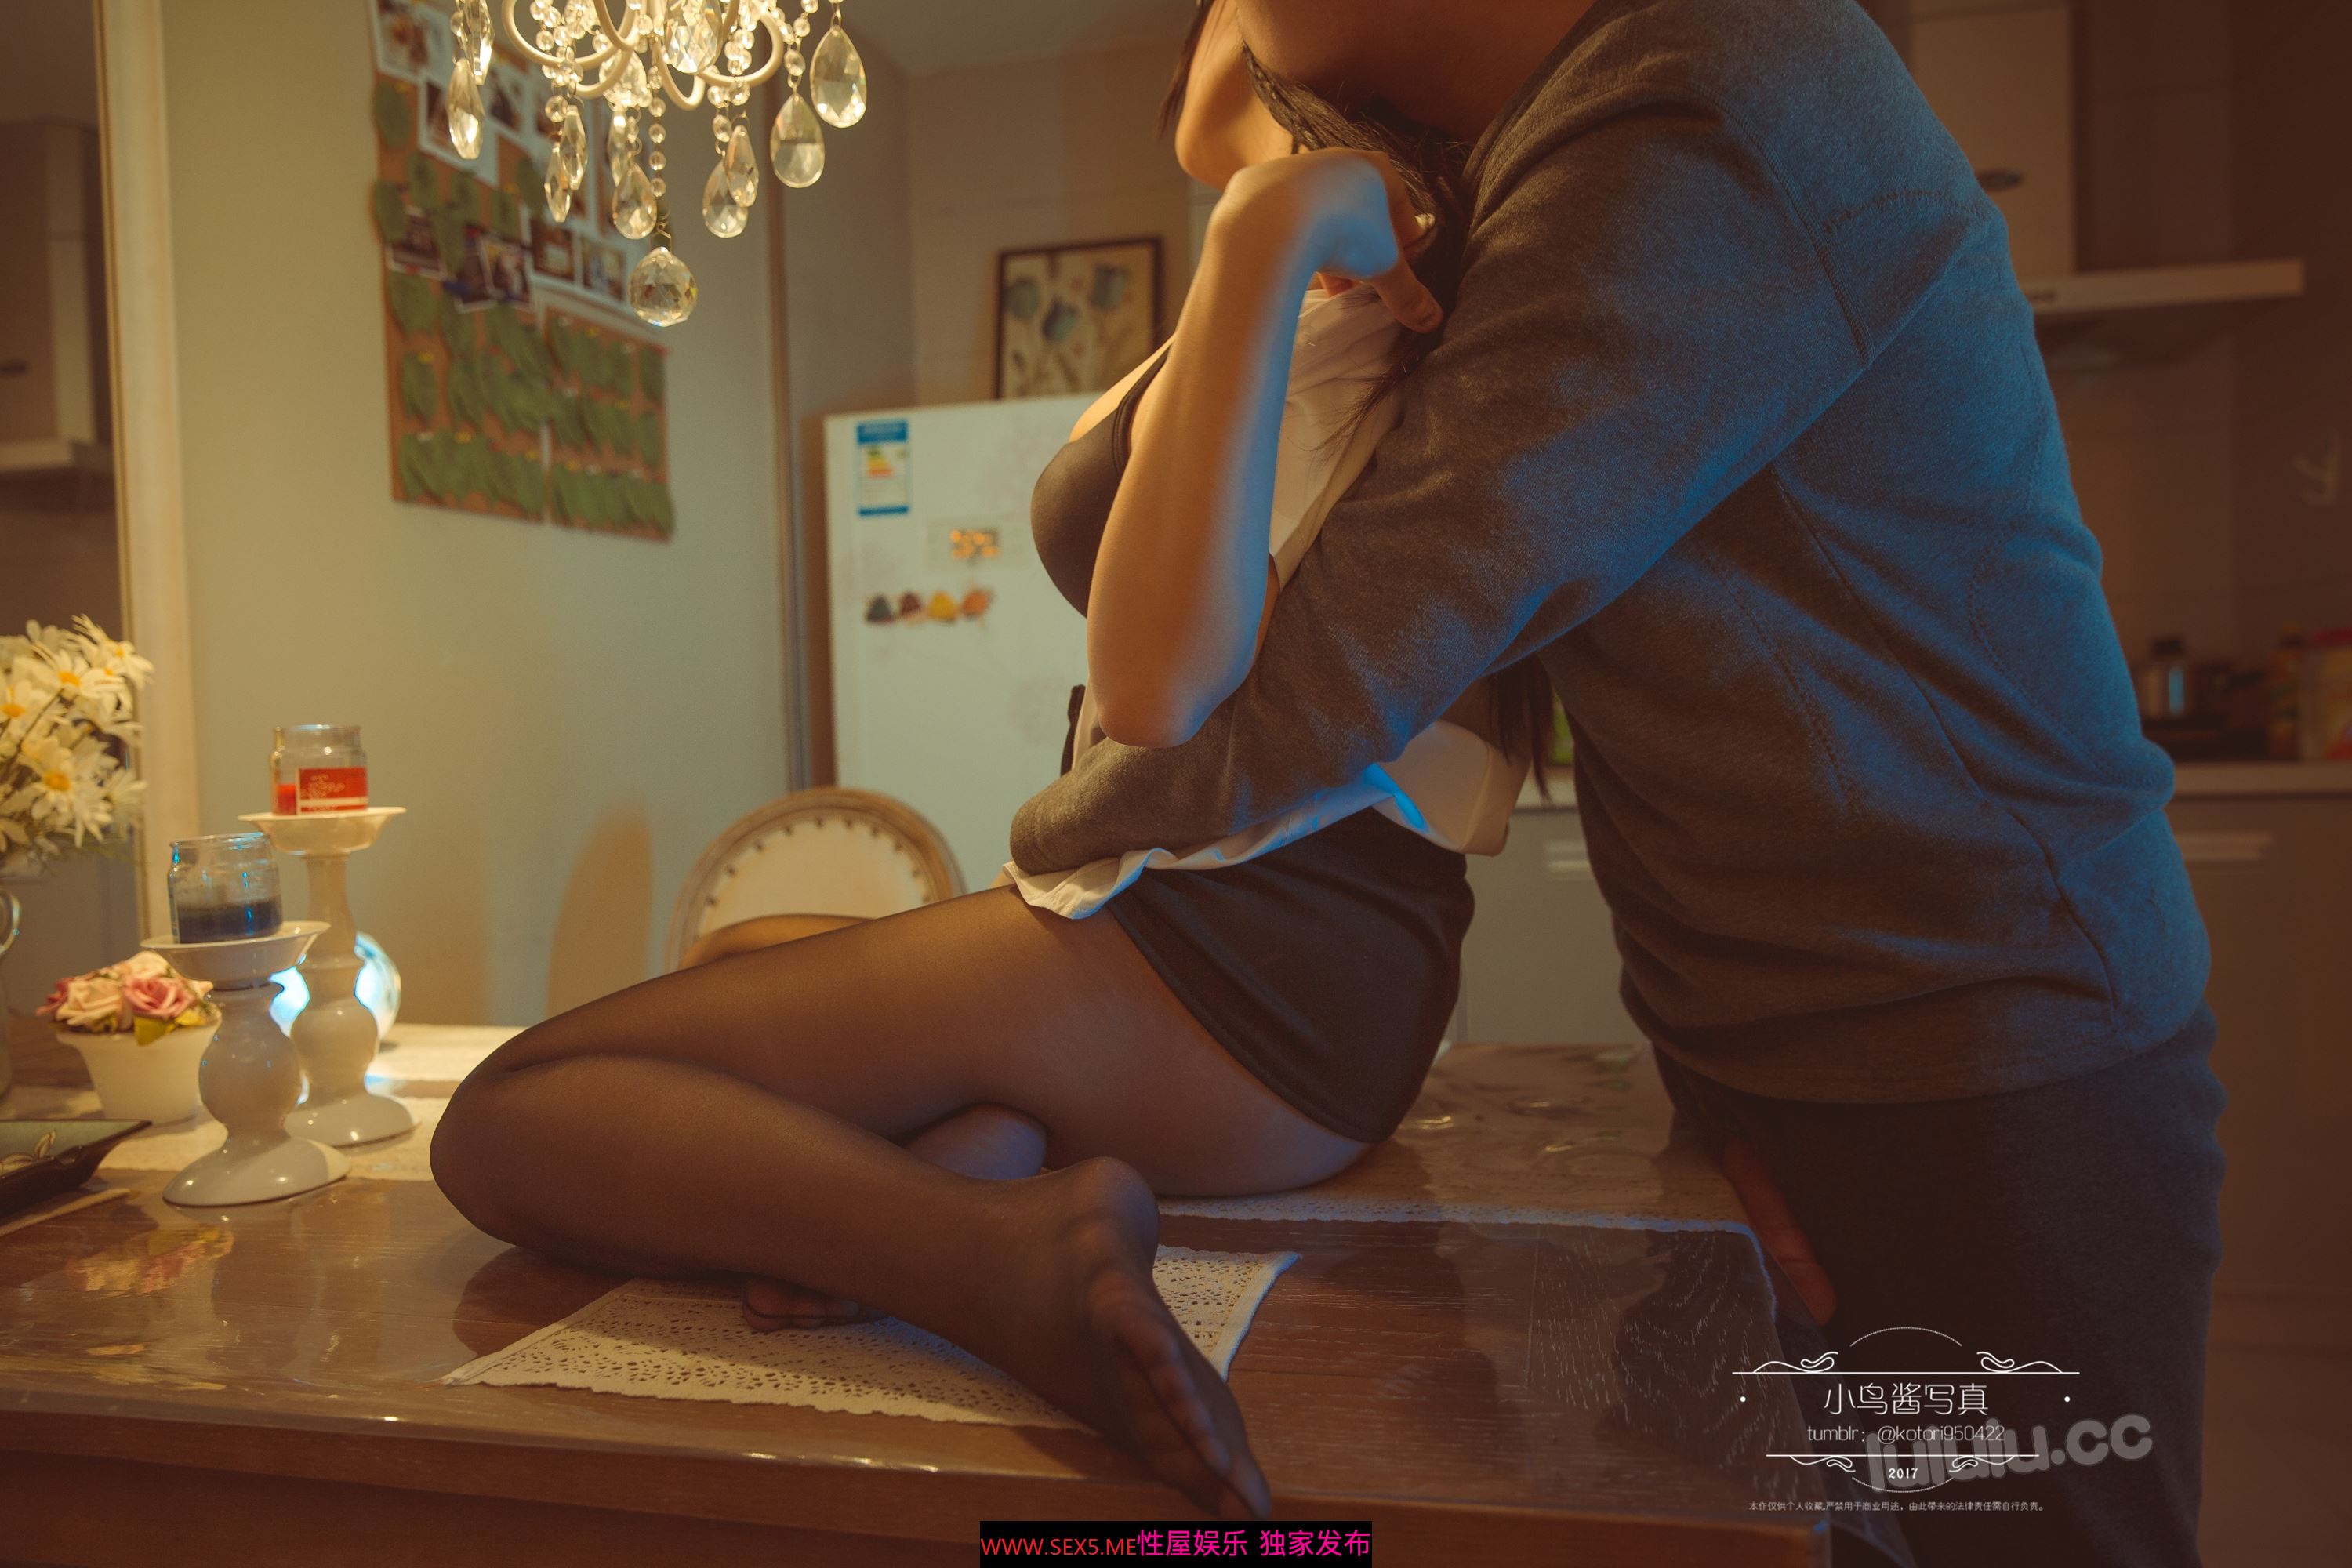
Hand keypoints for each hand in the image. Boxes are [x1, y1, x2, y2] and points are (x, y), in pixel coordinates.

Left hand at [1215, 148, 1443, 332]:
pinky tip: (1290, 264)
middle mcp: (1338, 158)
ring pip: (1319, 211)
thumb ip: (1407, 292)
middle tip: (1361, 281)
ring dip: (1326, 244)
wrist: (1272, 220)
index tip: (1399, 268)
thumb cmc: (1344, 233)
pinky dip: (1289, 237)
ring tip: (1327, 280)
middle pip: (1357, 209)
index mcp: (1377, 169)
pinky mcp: (1260, 181)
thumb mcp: (1384, 267)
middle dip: (1361, 247)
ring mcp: (1296, 166)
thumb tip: (1433, 321)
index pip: (1399, 207)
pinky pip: (1281, 214)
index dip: (1402, 241)